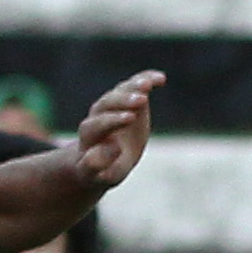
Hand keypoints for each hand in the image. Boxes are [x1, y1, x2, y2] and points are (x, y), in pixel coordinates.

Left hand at [67, 70, 158, 192]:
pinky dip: (146, 79)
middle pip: (107, 102)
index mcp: (90, 134)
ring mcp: (113, 103)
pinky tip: (160, 78)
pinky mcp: (127, 97)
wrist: (103, 159)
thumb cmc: (102, 169)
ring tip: (149, 84)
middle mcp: (98, 114)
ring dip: (134, 86)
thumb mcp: (98, 174)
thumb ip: (97, 165)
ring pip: (120, 90)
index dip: (113, 120)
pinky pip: (135, 84)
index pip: (99, 124)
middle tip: (141, 100)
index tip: (130, 119)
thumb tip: (110, 147)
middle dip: (123, 100)